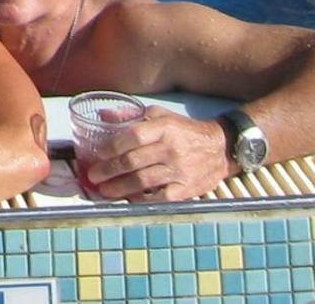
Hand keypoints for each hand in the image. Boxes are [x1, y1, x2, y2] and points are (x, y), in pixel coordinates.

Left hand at [81, 106, 231, 202]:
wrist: (221, 148)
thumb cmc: (185, 131)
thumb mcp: (162, 116)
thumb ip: (133, 116)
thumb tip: (104, 116)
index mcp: (164, 127)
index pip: (134, 136)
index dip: (113, 146)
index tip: (98, 154)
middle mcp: (171, 148)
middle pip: (134, 161)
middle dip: (109, 170)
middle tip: (93, 176)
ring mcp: (179, 170)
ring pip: (143, 181)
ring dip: (120, 187)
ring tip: (104, 190)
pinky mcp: (186, 189)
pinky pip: (159, 197)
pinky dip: (142, 199)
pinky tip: (129, 199)